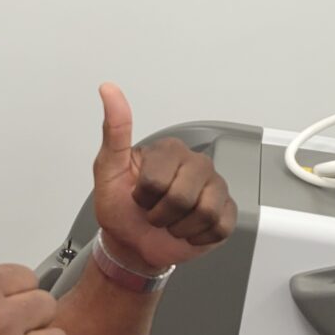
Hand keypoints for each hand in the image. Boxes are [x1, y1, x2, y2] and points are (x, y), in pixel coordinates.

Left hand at [92, 84, 236, 273]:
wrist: (132, 243)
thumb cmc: (121, 208)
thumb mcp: (107, 170)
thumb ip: (113, 131)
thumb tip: (109, 90)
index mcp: (169, 151)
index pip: (157, 180)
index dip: (143, 197)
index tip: (137, 195)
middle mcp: (196, 164)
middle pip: (182, 197)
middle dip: (161, 214)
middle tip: (154, 211)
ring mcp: (215, 186)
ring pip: (204, 213)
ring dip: (178, 227)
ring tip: (170, 221)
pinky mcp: (227, 211)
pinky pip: (219, 227)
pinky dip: (197, 237)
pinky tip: (187, 230)